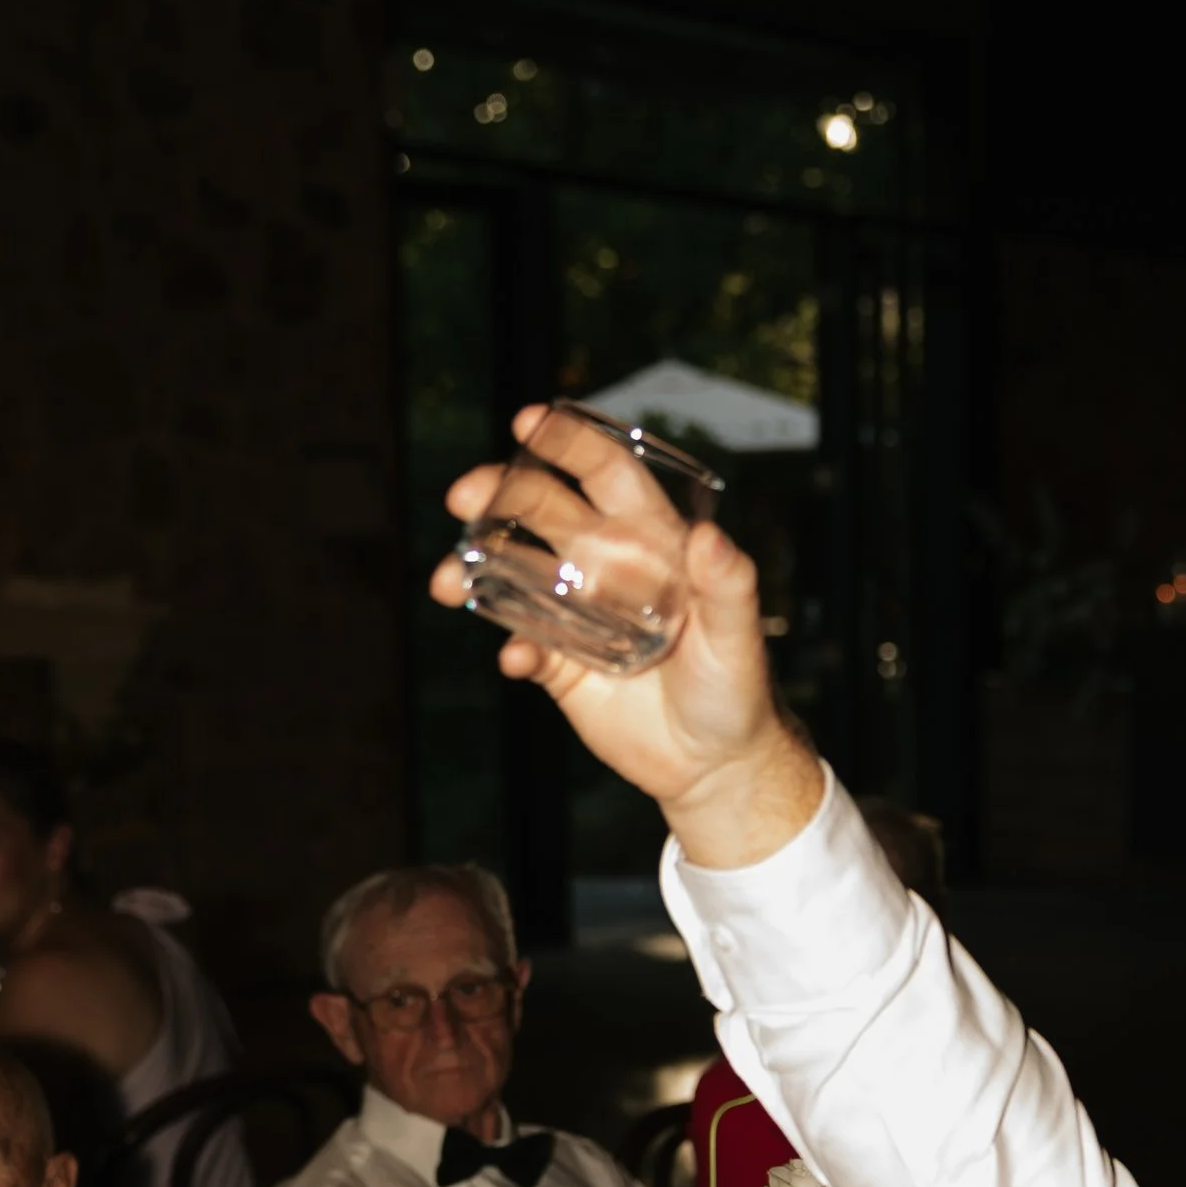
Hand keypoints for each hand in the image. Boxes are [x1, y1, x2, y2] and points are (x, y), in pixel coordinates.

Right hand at [429, 405, 823, 868]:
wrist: (715, 764)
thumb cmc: (736, 688)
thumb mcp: (739, 637)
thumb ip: (728, 586)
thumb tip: (710, 536)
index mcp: (650, 543)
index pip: (606, 475)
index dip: (570, 444)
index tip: (530, 422)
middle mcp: (606, 567)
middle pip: (541, 511)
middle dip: (499, 495)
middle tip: (463, 497)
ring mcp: (577, 614)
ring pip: (512, 573)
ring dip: (475, 568)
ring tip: (446, 583)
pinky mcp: (560, 665)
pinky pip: (521, 644)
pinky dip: (510, 647)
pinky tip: (515, 660)